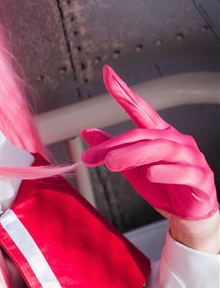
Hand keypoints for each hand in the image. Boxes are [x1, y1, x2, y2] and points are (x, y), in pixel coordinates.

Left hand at [80, 66, 218, 240]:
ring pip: (162, 149)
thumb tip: (87, 132)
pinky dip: (167, 171)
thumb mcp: (131, 167)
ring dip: (135, 155)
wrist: (188, 213)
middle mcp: (177, 141)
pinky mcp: (200, 178)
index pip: (140, 108)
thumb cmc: (162, 186)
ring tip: (112, 163)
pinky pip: (184, 171)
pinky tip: (151, 172)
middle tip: (94, 157)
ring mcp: (191, 158)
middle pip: (144, 135)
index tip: (107, 74)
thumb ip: (113, 149)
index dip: (124, 92)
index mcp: (159, 134)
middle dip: (116, 145)